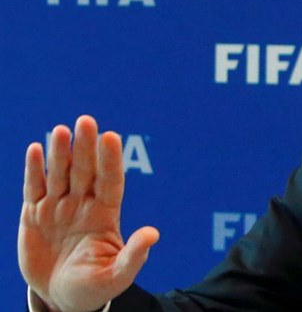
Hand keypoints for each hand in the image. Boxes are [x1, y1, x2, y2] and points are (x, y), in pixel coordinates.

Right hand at [18, 115, 158, 311]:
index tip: (111, 137)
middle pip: (85, 170)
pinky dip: (34, 169)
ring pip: (60, 174)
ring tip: (60, 130)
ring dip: (60, 152)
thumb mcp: (117, 275)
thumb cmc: (94, 287)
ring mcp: (58, 207)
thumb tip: (154, 233)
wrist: (60, 298)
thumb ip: (134, 254)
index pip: (110, 181)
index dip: (110, 160)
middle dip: (86, 146)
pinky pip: (34, 188)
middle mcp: (83, 205)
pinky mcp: (34, 215)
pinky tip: (35, 149)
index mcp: (105, 215)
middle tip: (86, 120)